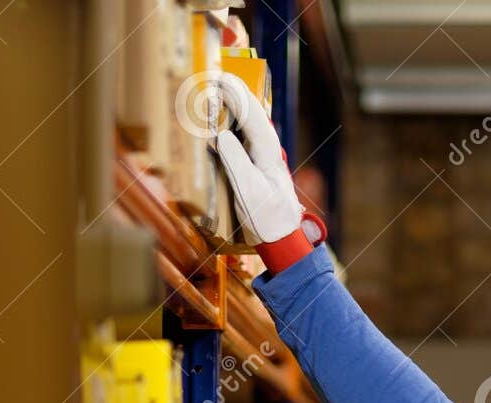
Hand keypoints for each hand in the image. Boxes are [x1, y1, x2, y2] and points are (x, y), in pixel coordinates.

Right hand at [211, 73, 310, 271]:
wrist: (281, 238)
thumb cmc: (267, 217)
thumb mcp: (249, 191)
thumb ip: (235, 161)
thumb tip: (220, 135)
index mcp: (267, 149)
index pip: (250, 112)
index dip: (233, 92)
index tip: (217, 77)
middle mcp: (266, 146)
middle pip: (249, 111)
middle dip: (231, 92)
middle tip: (210, 76)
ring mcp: (261, 154)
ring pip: (246, 121)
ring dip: (230, 105)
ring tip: (212, 91)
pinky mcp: (255, 164)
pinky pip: (241, 135)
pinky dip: (229, 123)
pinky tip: (218, 120)